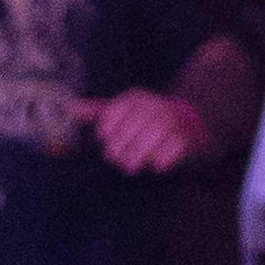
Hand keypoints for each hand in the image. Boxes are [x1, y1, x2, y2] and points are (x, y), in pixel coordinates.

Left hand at [92, 87, 215, 174]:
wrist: (192, 132)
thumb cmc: (149, 125)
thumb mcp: (125, 115)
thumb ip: (100, 113)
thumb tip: (71, 109)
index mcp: (137, 99)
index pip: (114, 113)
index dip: (107, 130)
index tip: (106, 138)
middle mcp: (156, 106)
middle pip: (131, 127)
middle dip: (121, 148)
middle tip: (119, 160)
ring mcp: (173, 121)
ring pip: (150, 138)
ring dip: (139, 155)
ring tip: (132, 165)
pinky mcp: (187, 139)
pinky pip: (171, 150)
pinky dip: (161, 160)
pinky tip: (157, 166)